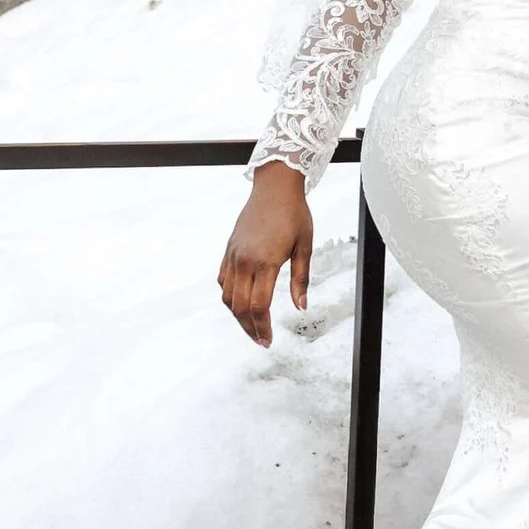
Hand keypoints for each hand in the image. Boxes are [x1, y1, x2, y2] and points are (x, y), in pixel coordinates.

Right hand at [220, 161, 312, 345]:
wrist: (274, 187)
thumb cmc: (294, 214)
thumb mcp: (305, 247)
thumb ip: (301, 280)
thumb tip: (302, 307)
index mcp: (266, 262)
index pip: (259, 306)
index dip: (262, 328)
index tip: (268, 341)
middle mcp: (245, 261)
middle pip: (240, 307)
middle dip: (249, 329)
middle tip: (261, 341)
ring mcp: (234, 256)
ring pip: (228, 297)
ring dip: (238, 316)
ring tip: (252, 326)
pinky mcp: (229, 250)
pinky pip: (222, 281)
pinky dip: (229, 296)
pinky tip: (241, 302)